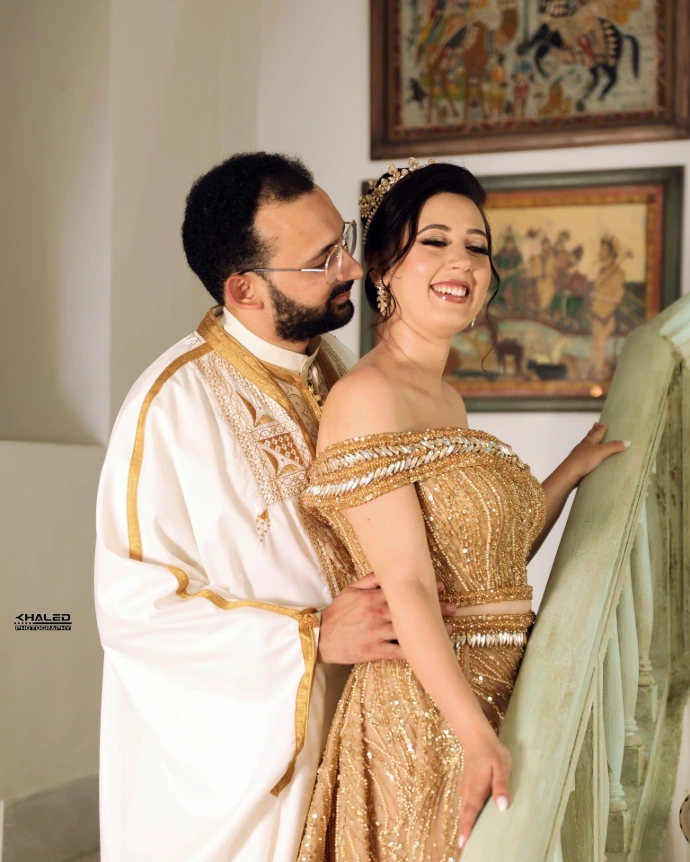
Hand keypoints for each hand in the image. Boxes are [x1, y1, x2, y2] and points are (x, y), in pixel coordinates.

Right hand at [317, 574, 455, 663]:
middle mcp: (377, 615)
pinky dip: (414, 651)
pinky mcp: (376, 651)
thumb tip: (388, 571)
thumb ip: (370, 580)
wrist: (322, 638)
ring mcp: (377, 634)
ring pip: (408, 632)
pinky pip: (398, 652)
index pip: (402, 591)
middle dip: (433, 609)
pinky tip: (428, 650)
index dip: (422, 589)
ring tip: (448, 630)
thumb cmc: (338, 613)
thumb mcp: (351, 590)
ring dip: (428, 631)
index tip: (439, 587)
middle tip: (452, 609)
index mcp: (372, 598)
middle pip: (410, 611)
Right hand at [457, 727, 511, 850]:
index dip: (466, 829)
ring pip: (464, 813)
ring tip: (467, 846)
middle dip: (464, 835)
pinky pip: (466, 808)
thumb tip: (502, 806)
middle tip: (465, 853)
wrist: (476, 738)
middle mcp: (467, 792)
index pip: (470, 813)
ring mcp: (466, 790)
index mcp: (476, 789)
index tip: (462, 845)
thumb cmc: (491, 752)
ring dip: (465, 828)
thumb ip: (501, 785)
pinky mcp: (468, 789)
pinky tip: (471, 827)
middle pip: (464, 817)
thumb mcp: (501, 766)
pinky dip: (466, 819)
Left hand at [562, 422, 628, 486]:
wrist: (569, 474)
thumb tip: (627, 442)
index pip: (597, 432)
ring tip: (593, 439)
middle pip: (589, 436)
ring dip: (591, 441)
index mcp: (589, 441)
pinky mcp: (578, 464)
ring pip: (586, 445)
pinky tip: (590, 456)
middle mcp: (583, 446)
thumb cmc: (584, 460)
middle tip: (596, 424)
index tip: (603, 422)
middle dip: (593, 431)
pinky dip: (589, 453)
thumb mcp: (601, 452)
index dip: (601, 427)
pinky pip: (585, 456)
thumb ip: (613, 447)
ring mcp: (579, 455)